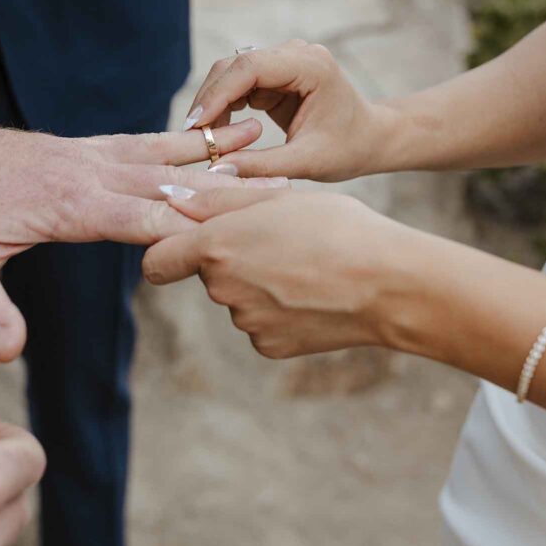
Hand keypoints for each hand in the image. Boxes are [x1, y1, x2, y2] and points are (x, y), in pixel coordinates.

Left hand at [0, 116, 280, 361]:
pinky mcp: (77, 147)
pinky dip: (179, 137)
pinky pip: (139, 139)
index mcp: (67, 201)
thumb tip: (9, 356)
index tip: (252, 227)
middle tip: (284, 184)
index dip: (201, 223)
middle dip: (229, 186)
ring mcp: (83, 153)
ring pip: (162, 151)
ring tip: (264, 139)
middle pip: (172, 178)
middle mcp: (86, 170)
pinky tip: (203, 135)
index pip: (148, 215)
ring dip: (214, 151)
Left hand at [144, 188, 404, 359]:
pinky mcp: (269, 347)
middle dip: (231, 256)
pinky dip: (278, 310)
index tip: (191, 241)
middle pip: (207, 273)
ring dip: (257, 281)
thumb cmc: (336, 228)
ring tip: (305, 264)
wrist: (388, 283)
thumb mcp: (278, 197)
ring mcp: (246, 323)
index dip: (169, 251)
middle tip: (279, 238)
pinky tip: (311, 293)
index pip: (157, 262)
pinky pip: (261, 323)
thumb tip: (170, 200)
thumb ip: (216, 200)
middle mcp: (222, 290)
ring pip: (237, 297)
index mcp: (216, 247)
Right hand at [183, 41, 391, 181]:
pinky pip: (238, 85)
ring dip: (213, 103)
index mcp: (311, 65)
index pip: (251, 67)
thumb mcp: (306, 162)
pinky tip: (214, 133)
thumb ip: (262, 166)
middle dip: (209, 98)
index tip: (195, 124)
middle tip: (190, 136)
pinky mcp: (274, 75)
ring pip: (231, 73)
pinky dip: (223, 107)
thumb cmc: (348, 149)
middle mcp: (295, 53)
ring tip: (201, 139)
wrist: (370, 139)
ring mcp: (283, 61)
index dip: (218, 93)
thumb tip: (216, 170)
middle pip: (235, 65)